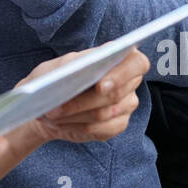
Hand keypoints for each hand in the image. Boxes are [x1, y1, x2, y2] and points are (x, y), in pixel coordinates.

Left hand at [16, 47, 149, 144]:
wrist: (51, 102)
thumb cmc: (56, 77)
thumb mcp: (58, 66)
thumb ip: (73, 64)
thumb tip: (81, 70)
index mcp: (122, 57)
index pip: (137, 63)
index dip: (121, 75)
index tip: (99, 86)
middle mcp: (130, 81)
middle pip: (115, 94)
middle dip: (82, 101)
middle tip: (56, 107)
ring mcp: (127, 104)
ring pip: (104, 114)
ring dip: (75, 115)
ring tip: (52, 114)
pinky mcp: (118, 124)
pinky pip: (102, 129)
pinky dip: (77, 127)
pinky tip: (61, 124)